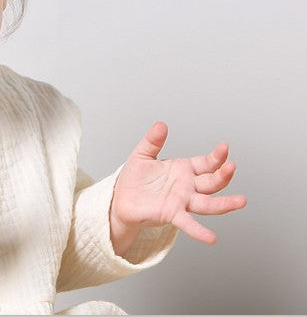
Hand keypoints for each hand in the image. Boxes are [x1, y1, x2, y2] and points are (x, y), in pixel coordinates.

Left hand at [110, 122, 246, 253]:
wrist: (121, 198)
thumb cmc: (135, 178)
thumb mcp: (142, 154)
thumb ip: (153, 141)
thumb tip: (161, 125)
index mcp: (183, 170)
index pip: (206, 163)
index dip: (216, 157)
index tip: (224, 148)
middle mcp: (187, 187)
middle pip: (212, 182)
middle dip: (223, 175)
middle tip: (232, 166)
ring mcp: (182, 202)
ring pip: (208, 204)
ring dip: (225, 203)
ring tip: (241, 201)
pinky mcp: (172, 215)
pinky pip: (188, 223)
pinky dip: (200, 231)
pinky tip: (211, 238)